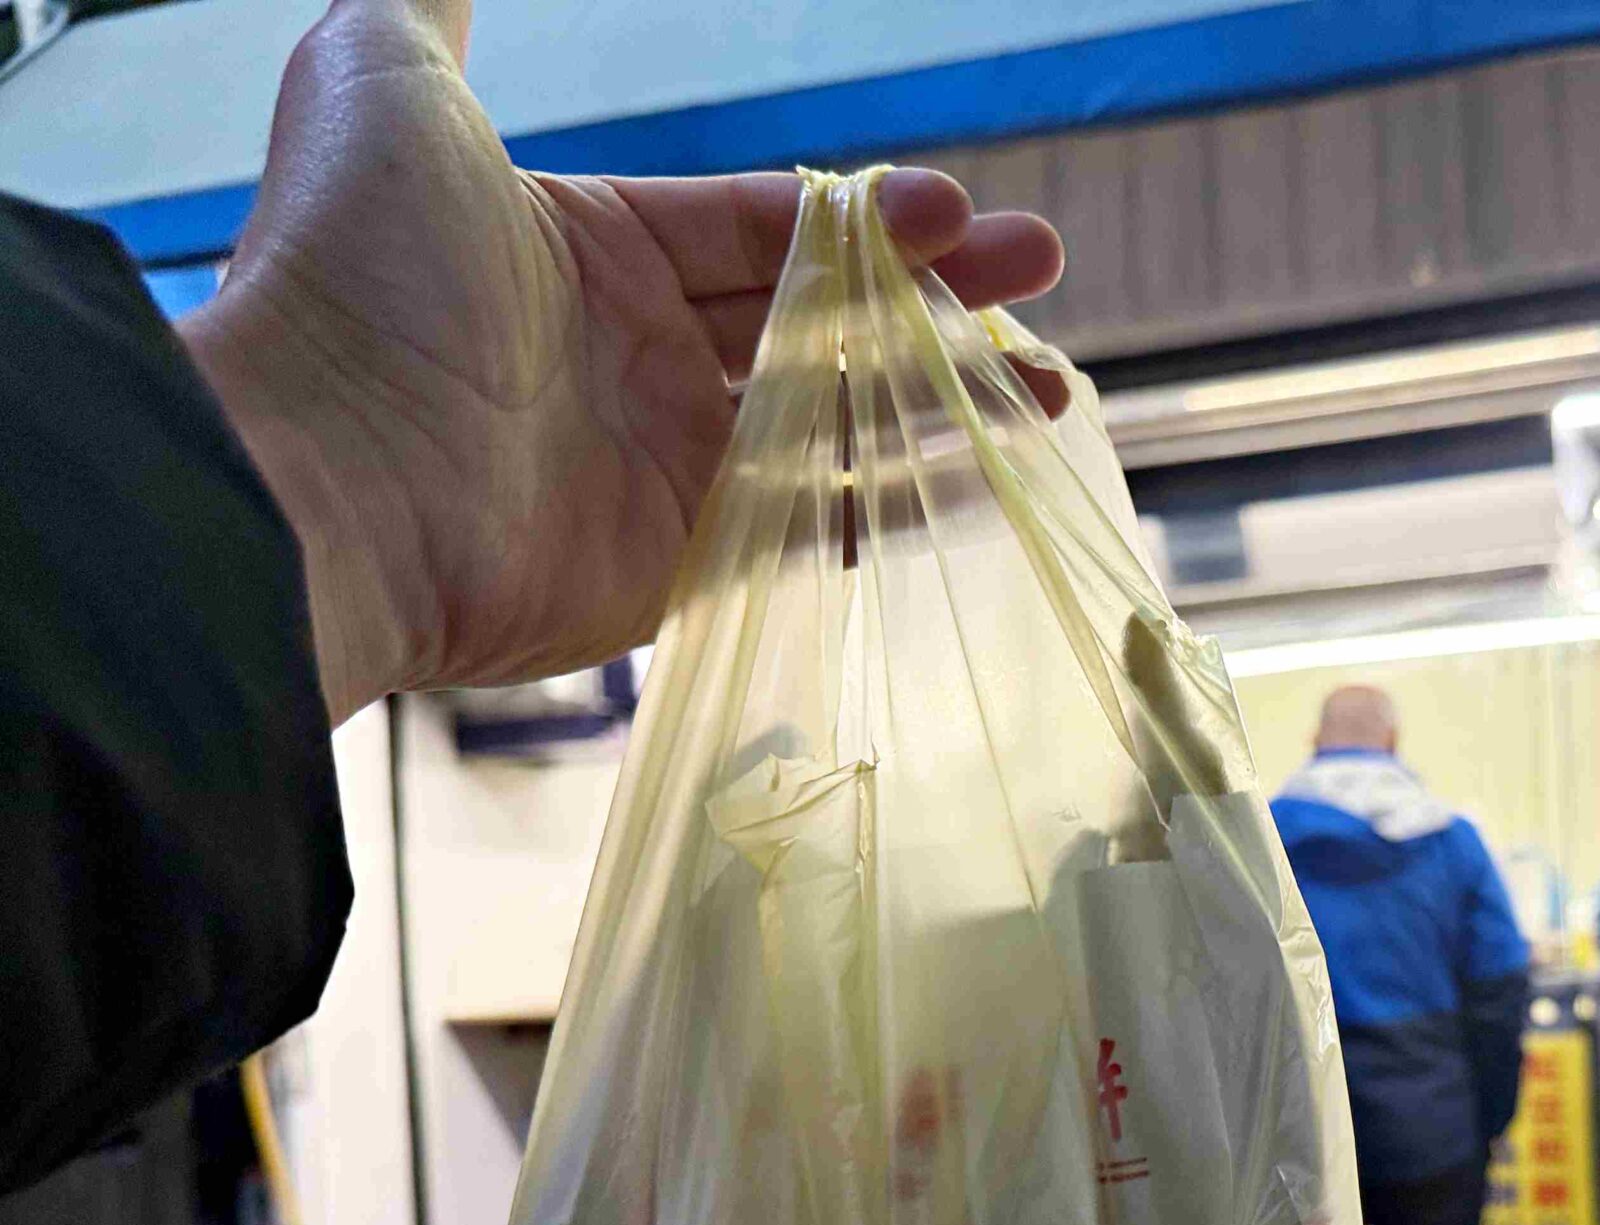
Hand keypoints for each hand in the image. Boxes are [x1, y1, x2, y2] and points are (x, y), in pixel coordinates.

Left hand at [179, 0, 1065, 724]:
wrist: (324, 466)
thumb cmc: (358, 270)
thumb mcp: (381, 79)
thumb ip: (433, 6)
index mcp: (585, 247)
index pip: (757, 224)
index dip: (863, 215)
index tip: (958, 207)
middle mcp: (631, 358)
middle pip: (816, 319)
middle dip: (935, 293)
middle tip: (1042, 268)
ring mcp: (660, 469)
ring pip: (833, 424)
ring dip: (942, 402)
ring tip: (1050, 388)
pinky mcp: (677, 568)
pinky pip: (812, 526)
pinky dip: (902, 502)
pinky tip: (985, 475)